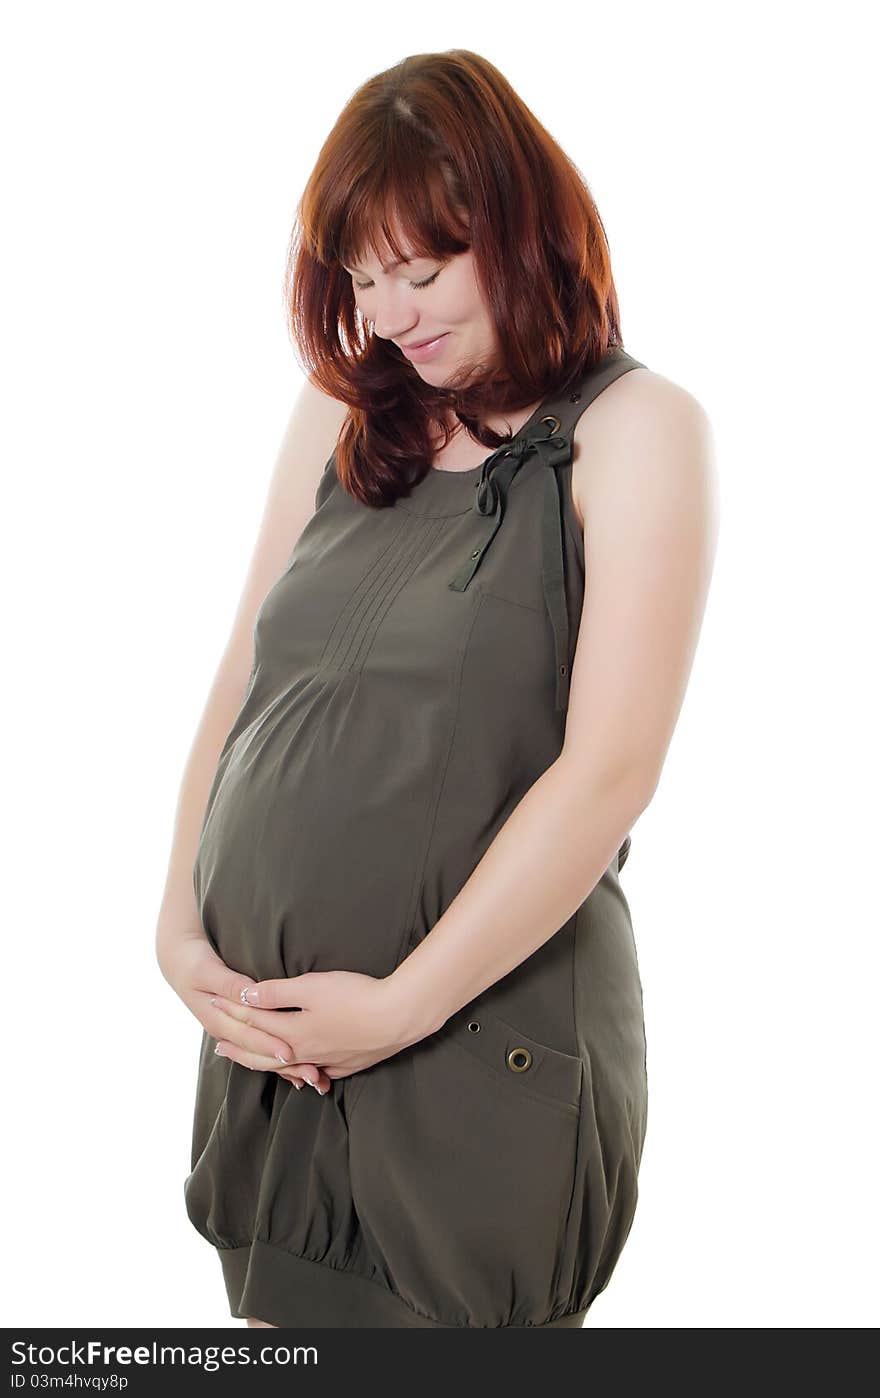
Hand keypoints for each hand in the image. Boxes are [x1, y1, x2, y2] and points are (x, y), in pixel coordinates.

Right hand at [157, 931, 331, 1092]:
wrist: (179, 963)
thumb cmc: (194, 964)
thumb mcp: (208, 971)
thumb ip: (230, 984)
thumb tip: (249, 994)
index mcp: (217, 1020)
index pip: (247, 1036)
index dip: (268, 1044)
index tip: (289, 1052)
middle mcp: (226, 1031)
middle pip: (259, 1054)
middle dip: (286, 1065)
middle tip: (313, 1074)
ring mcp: (233, 1032)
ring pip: (262, 1057)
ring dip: (288, 1069)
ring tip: (314, 1079)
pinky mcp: (240, 1028)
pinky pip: (262, 1049)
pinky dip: (281, 1061)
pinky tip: (302, 1069)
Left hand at [213, 969, 427, 1081]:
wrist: (399, 1017)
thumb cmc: (355, 996)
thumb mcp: (311, 987)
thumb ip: (276, 993)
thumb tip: (245, 997)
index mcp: (293, 1033)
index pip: (254, 1023)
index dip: (232, 1011)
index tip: (213, 1001)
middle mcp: (306, 1053)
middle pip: (264, 1055)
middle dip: (240, 1048)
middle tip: (219, 1046)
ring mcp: (328, 1061)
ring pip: (288, 1068)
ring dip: (267, 1063)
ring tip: (255, 1060)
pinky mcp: (349, 1063)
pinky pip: (316, 1072)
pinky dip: (301, 1072)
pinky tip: (303, 1071)